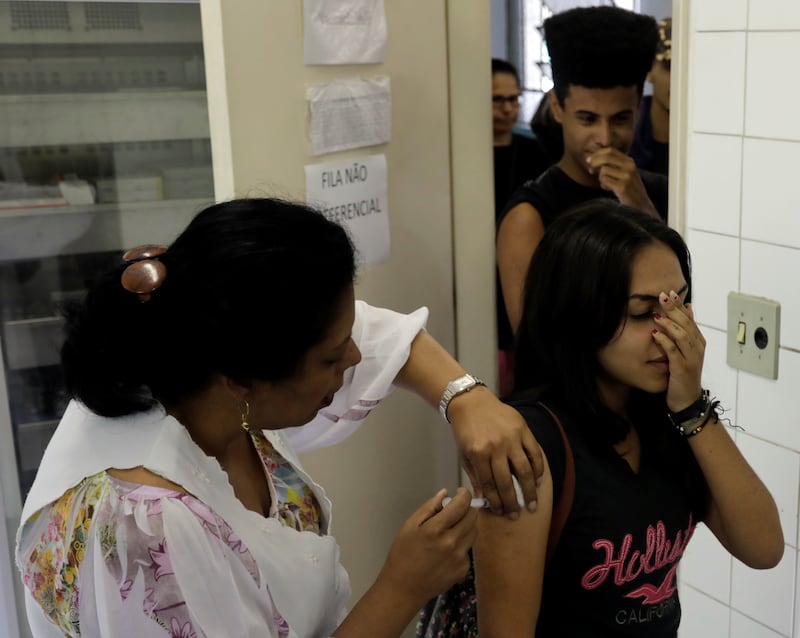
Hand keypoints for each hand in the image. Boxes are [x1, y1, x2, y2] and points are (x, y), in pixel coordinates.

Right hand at [378, 488, 477, 604]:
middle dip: (466, 508)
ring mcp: (460, 558)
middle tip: (455, 510)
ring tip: (451, 529)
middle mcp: (452, 542)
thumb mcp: (409, 526)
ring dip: (466, 525)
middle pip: (472, 516)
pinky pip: (468, 549)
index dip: (464, 494)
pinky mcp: (464, 569)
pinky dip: (462, 543)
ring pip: (473, 532)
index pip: (461, 504)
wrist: (404, 588)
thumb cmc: (403, 554)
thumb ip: (429, 507)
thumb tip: (445, 493)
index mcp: (436, 529)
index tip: (460, 492)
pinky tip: (447, 549)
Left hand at [447, 388, 542, 517]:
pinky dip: (538, 469)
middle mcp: (496, 446)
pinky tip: (536, 481)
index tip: (501, 512)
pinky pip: (534, 453)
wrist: (471, 402)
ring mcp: (511, 438)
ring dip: (529, 491)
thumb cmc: (466, 430)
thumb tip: (484, 501)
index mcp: (478, 453)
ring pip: (524, 470)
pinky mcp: (523, 429)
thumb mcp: (465, 454)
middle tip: (516, 515)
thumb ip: (475, 477)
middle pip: (507, 481)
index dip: (496, 501)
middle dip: (512, 502)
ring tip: (531, 504)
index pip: (489, 484)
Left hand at [585, 148, 657, 214]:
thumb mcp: (623, 173)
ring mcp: (627, 176)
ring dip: (601, 178)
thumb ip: (611, 165)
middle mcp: (630, 166)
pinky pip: (604, 180)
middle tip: (591, 171)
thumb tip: (590, 159)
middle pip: (605, 157)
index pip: (610, 150)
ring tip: (607, 184)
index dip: (597, 154)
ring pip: (603, 170)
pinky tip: (609, 189)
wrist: (641, 206)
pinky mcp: (623, 186)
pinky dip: (603, 185)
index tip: (589, 161)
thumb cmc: (628, 190)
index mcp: (629, 161)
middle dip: (594, 163)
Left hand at [651, 290, 705, 411]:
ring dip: (669, 323)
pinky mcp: (682, 368)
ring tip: (656, 314)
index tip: (669, 292)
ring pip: (682, 335)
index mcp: (698, 341)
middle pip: (686, 323)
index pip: (689, 318)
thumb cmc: (682, 373)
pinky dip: (664, 341)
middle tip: (662, 296)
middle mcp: (697, 347)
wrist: (687, 399)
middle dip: (674, 309)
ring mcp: (691, 358)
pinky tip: (654, 333)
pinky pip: (673, 352)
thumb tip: (687, 308)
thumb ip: (684, 331)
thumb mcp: (685, 350)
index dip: (679, 305)